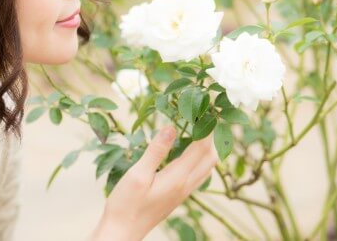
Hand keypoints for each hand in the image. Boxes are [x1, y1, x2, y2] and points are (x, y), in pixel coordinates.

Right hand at [91, 126, 218, 240]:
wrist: (122, 231)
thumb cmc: (126, 204)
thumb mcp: (138, 174)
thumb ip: (156, 150)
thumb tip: (171, 127)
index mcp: (178, 177)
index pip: (202, 148)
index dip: (208, 127)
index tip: (208, 108)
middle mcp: (186, 185)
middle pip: (211, 157)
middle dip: (213, 136)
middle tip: (207, 115)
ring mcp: (183, 192)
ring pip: (207, 167)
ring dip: (209, 147)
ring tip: (201, 128)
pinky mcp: (177, 195)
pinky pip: (198, 173)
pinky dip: (200, 158)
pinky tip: (188, 150)